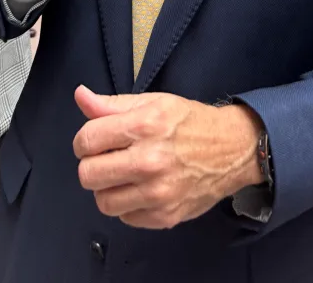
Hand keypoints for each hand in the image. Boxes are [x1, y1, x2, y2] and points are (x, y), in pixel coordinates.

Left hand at [73, 86, 262, 229]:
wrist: (232, 150)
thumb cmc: (189, 122)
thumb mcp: (153, 102)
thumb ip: (112, 104)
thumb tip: (80, 95)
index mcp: (145, 126)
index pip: (87, 140)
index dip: (83, 140)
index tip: (93, 141)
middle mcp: (150, 161)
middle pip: (88, 175)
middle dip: (92, 164)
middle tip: (108, 158)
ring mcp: (158, 193)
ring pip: (103, 202)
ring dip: (107, 188)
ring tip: (122, 175)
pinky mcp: (165, 216)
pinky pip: (125, 218)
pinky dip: (127, 205)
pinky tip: (140, 188)